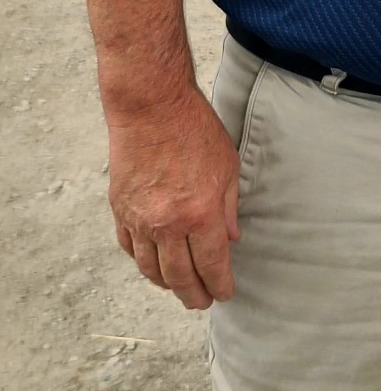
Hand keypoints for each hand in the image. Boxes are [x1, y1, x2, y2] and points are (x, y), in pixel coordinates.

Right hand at [106, 86, 240, 309]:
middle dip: (193, 294)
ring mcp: (140, 220)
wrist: (151, 108)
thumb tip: (231, 239)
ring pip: (151, 269)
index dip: (219, 284)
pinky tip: (154, 265)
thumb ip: (229, 208)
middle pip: (179, 276)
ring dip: (167, 284)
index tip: (224, 293)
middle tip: (202, 302)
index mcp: (200, 213)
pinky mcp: (120, 211)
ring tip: (179, 289)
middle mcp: (167, 224)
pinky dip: (143, 262)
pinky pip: (131, 249)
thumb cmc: (195, 130)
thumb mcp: (227, 166)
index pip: (211, 264)